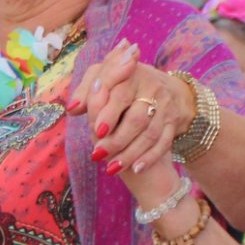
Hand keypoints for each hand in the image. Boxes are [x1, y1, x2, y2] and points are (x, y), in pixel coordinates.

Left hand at [71, 42, 195, 177]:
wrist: (164, 87)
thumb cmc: (124, 84)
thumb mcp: (106, 78)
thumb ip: (86, 90)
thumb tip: (72, 108)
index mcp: (132, 74)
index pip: (120, 94)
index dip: (109, 113)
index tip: (97, 131)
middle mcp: (152, 88)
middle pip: (136, 118)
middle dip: (117, 139)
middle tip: (99, 154)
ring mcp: (165, 107)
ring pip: (149, 134)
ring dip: (130, 153)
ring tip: (112, 168)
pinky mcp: (172, 123)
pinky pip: (164, 143)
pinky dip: (150, 158)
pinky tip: (136, 169)